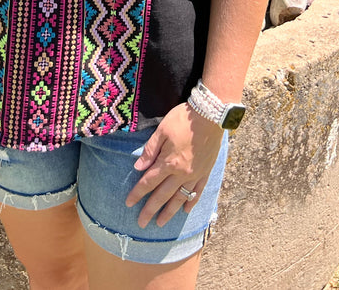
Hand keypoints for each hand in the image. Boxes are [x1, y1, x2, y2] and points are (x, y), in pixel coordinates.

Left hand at [125, 104, 222, 227]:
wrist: (210, 115)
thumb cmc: (183, 120)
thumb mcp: (162, 131)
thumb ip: (150, 150)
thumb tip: (138, 168)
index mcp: (168, 162)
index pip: (149, 182)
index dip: (137, 193)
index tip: (129, 204)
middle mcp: (181, 173)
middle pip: (163, 195)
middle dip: (150, 210)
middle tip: (141, 223)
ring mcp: (195, 175)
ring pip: (180, 198)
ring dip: (169, 212)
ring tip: (160, 223)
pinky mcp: (205, 172)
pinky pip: (198, 192)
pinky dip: (191, 202)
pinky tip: (186, 210)